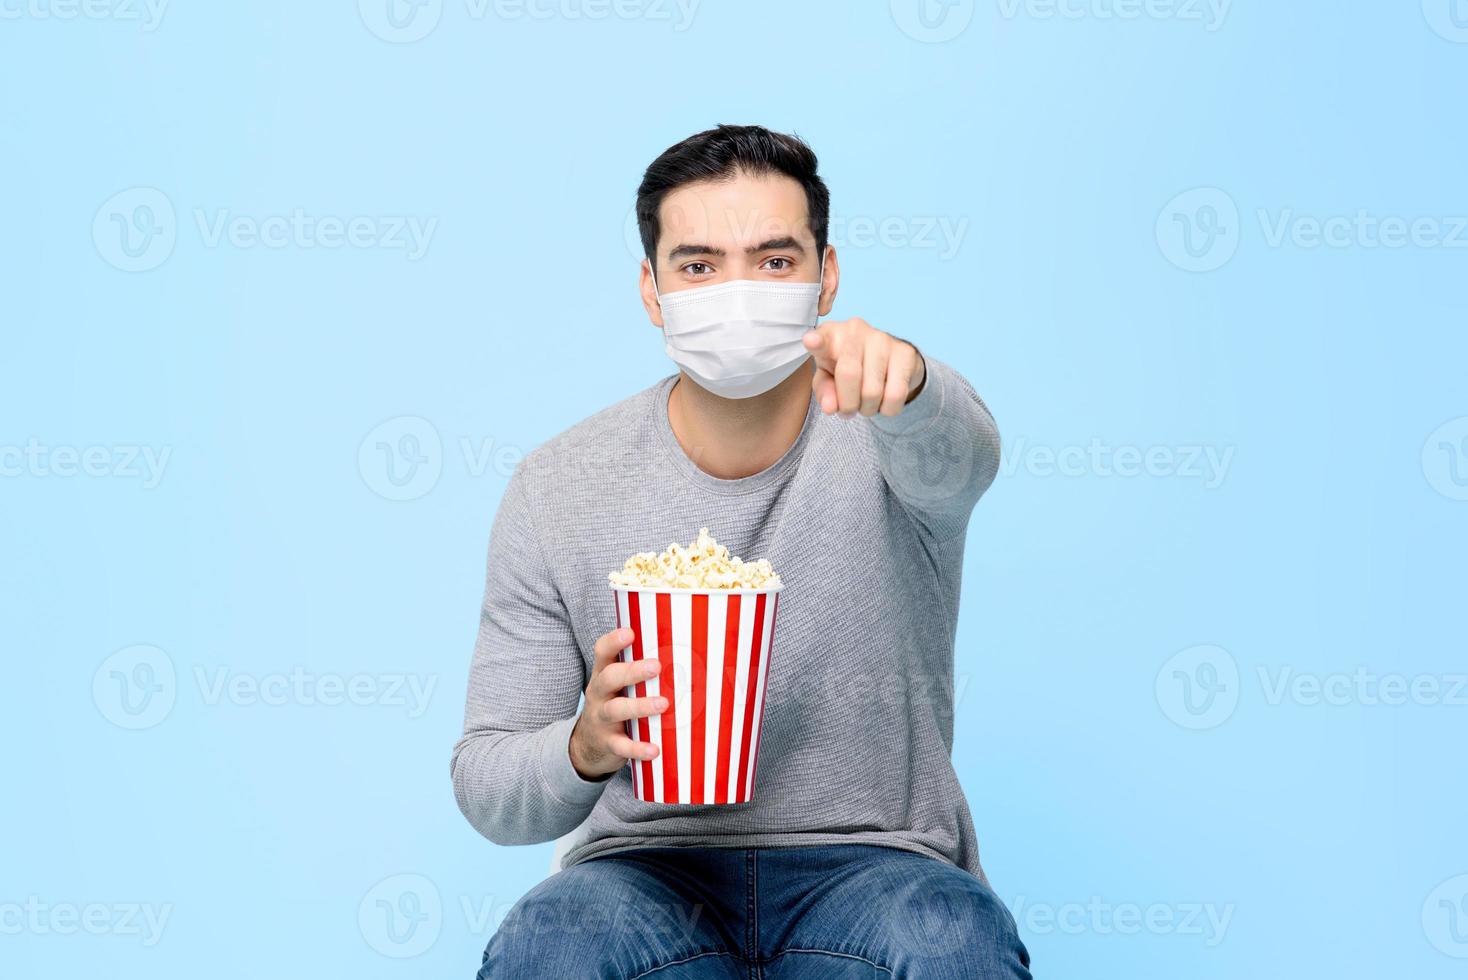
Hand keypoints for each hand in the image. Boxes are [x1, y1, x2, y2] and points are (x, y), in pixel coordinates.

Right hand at [568, 626, 666, 779]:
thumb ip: (639, 672)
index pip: (602, 652)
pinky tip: (654, 749)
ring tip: (663, 705)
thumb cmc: (614, 705)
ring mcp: (601, 719)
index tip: (630, 633)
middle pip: (609, 678)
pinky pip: (621, 746)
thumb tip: (688, 652)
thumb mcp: (618, 686)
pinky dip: (637, 748)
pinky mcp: (607, 743)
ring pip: (616, 710)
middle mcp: (599, 694)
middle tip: (655, 666)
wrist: (587, 746)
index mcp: (603, 675)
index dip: (613, 641)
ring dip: (639, 706)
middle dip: (632, 671)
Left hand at [802, 318, 925, 416]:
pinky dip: (888, 409)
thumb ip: (825, 392)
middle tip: (850, 408)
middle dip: (848, 404)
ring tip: (867, 402)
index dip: (816, 342)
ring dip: (868, 408)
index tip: (811, 341)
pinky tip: (885, 400)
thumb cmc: (849, 368)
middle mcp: (855, 330)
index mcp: (830, 335)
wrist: (888, 360)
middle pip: (849, 375)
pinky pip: (895, 395)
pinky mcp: (905, 352)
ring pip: (872, 391)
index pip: (821, 340)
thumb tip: (831, 407)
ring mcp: (882, 338)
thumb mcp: (829, 379)